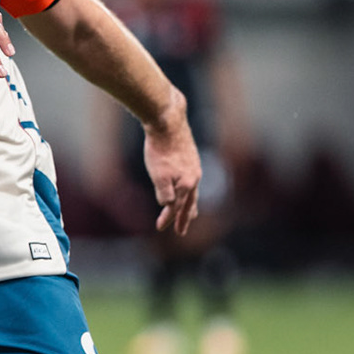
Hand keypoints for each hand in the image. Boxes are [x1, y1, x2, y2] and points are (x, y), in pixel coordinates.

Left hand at [143, 105, 200, 234]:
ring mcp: (194, 167)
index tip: (159, 228)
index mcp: (188, 183)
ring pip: (193, 191)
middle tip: (182, 231)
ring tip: (191, 214)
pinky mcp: (190, 158)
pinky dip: (189, 190)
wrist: (168, 122)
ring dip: (190, 204)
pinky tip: (186, 187)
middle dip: (184, 217)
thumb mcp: (158, 175)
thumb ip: (165, 193)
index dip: (168, 218)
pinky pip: (191, 180)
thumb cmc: (161, 149)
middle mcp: (195, 177)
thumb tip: (168, 204)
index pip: (177, 207)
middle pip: (190, 202)